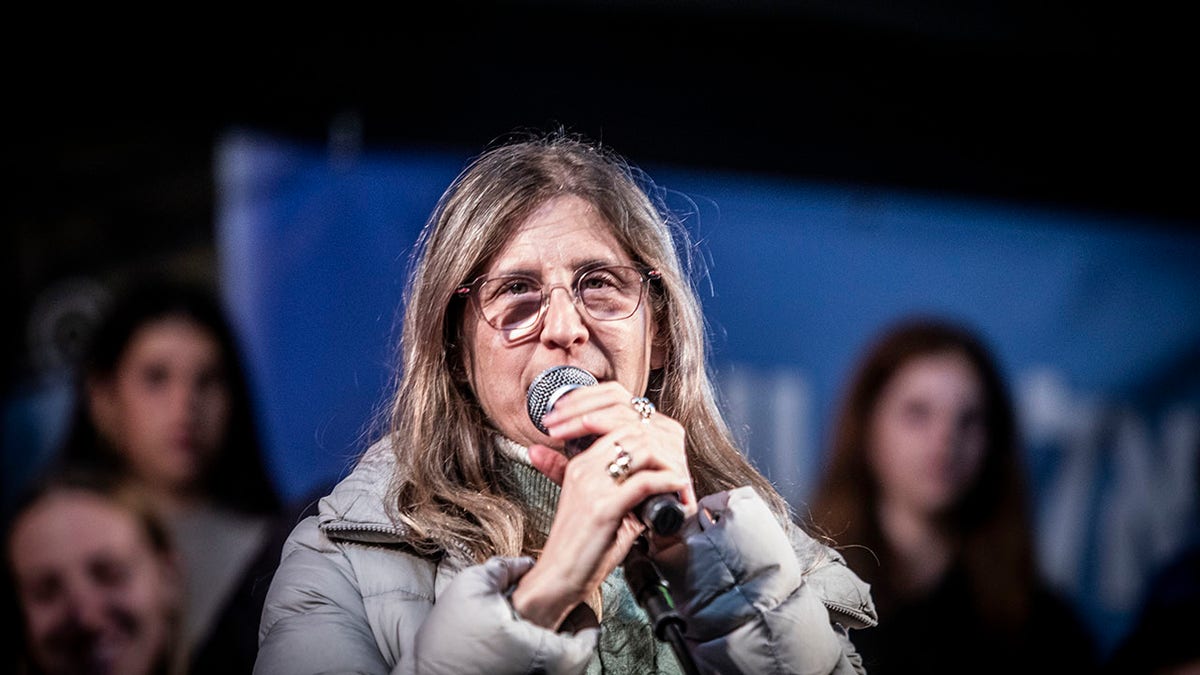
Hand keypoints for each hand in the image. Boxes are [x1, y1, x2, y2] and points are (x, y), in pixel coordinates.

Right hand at [513, 382, 695, 628]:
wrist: (557, 577)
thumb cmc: (580, 549)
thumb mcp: (598, 508)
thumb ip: (621, 491)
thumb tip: (654, 482)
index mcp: (580, 466)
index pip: (620, 427)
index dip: (651, 436)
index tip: (669, 454)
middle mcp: (584, 469)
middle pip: (633, 432)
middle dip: (664, 446)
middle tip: (679, 464)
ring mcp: (592, 486)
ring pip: (641, 450)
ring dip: (669, 462)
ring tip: (680, 477)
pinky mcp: (603, 507)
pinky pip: (644, 482)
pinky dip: (668, 482)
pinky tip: (676, 488)